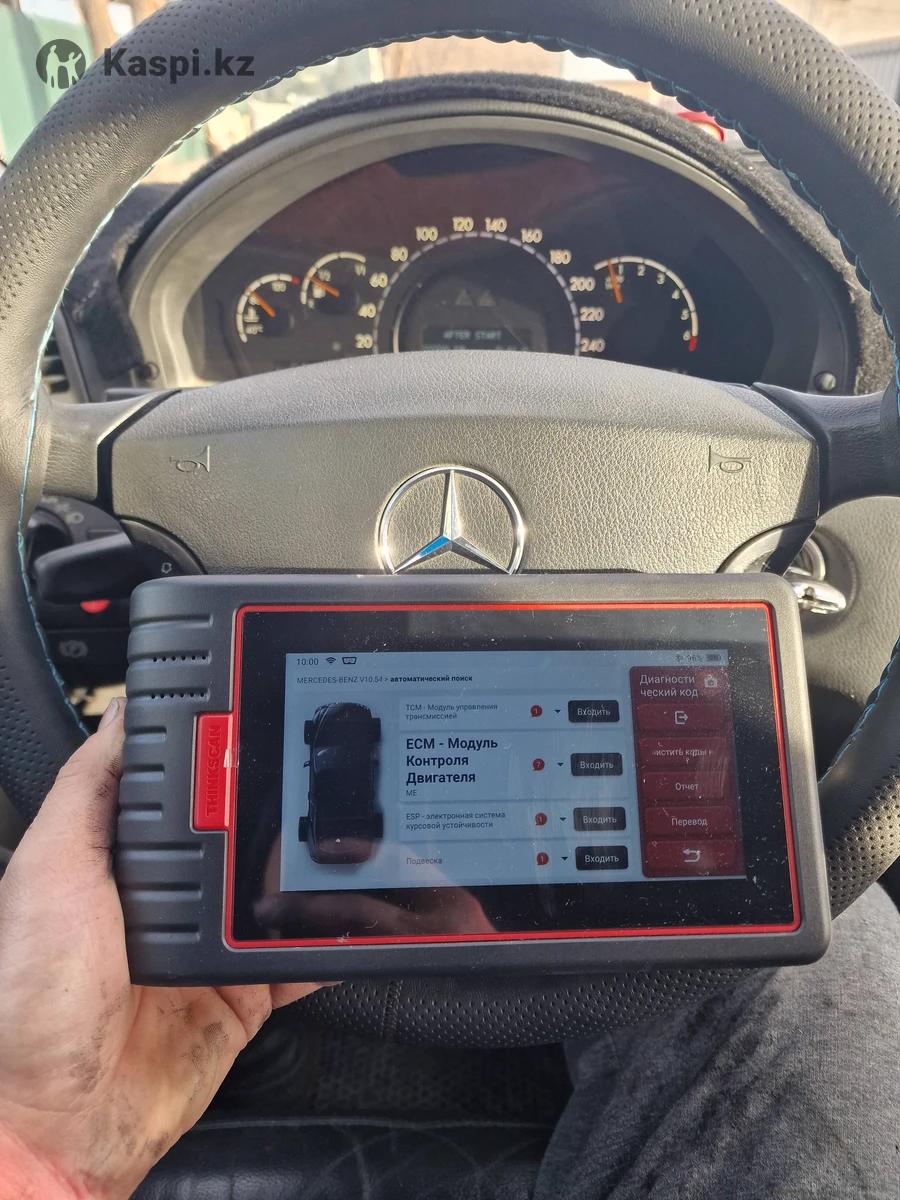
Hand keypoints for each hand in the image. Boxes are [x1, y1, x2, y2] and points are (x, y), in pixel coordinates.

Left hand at [0, 699, 326, 1199]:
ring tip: (354, 842)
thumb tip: (122, 711)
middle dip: (283, 811)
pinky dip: (334, 945)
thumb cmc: (31, 1001)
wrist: (56, 1125)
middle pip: (243, 837)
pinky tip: (363, 919)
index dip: (220, 755)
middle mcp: (170, 898)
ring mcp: (210, 947)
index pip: (185, 789)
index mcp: (123, 859)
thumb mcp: (50, 871)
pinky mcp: (241, 996)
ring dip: (317, 876)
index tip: (260, 721)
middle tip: (326, 783)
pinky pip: (299, 962)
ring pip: (281, 896)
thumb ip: (89, 791)